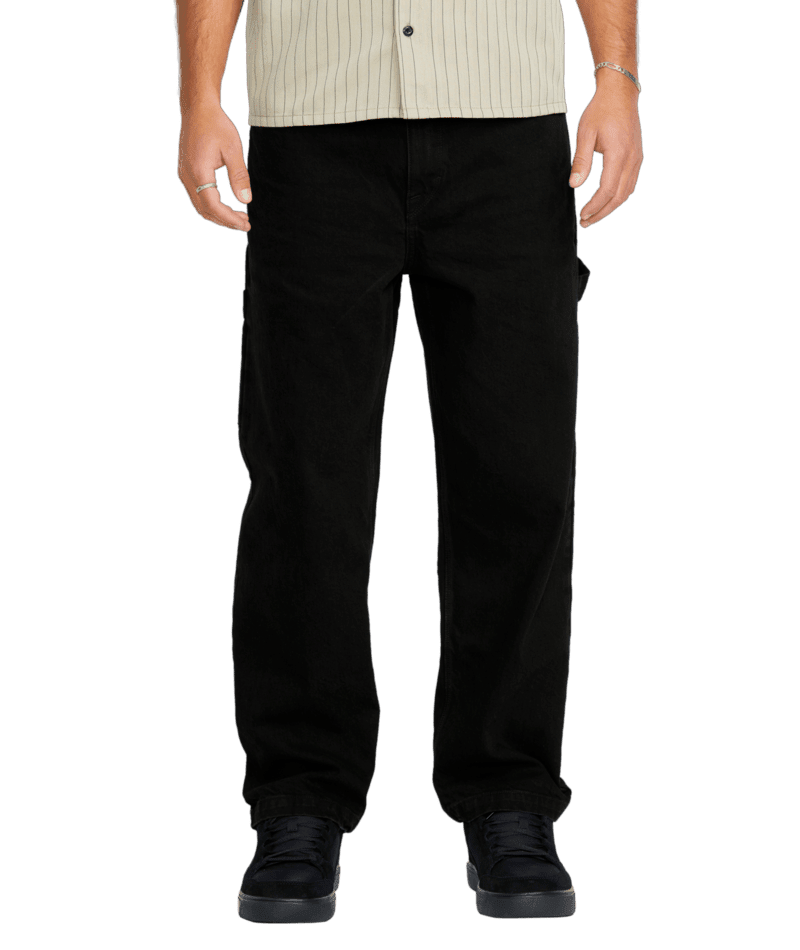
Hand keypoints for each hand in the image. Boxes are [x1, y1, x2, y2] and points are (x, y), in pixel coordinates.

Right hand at [177, 103, 251, 231]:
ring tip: (239, 217)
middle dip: (225, 221)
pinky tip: (226, 206)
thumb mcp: (233, 149)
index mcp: (198, 171)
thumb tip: (246, 200)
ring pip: (200, 205)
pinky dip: (212, 206)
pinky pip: (198, 197)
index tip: (245, 224)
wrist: (197, 109)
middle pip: (204, 210)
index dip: (229, 219)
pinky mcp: (186, 173)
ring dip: (219, 215)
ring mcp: (184, 175)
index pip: (213, 206)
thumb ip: (239, 176)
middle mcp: (187, 176)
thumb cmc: (216, 125)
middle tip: (245, 224)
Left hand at [568, 74, 642, 226]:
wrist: (620, 93)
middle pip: (619, 196)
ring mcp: (637, 158)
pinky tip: (606, 200)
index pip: (607, 190)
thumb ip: (580, 160)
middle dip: (602, 212)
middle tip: (586, 221)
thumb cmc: (601, 110)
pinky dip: (618, 196)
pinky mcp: (637, 157)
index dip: (595, 206)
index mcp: (619, 154)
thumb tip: (574, 184)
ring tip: (594, 214)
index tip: (582, 215)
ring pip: (627, 192)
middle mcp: (632, 159)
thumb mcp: (585, 133)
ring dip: (611, 207)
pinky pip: (630, 183)